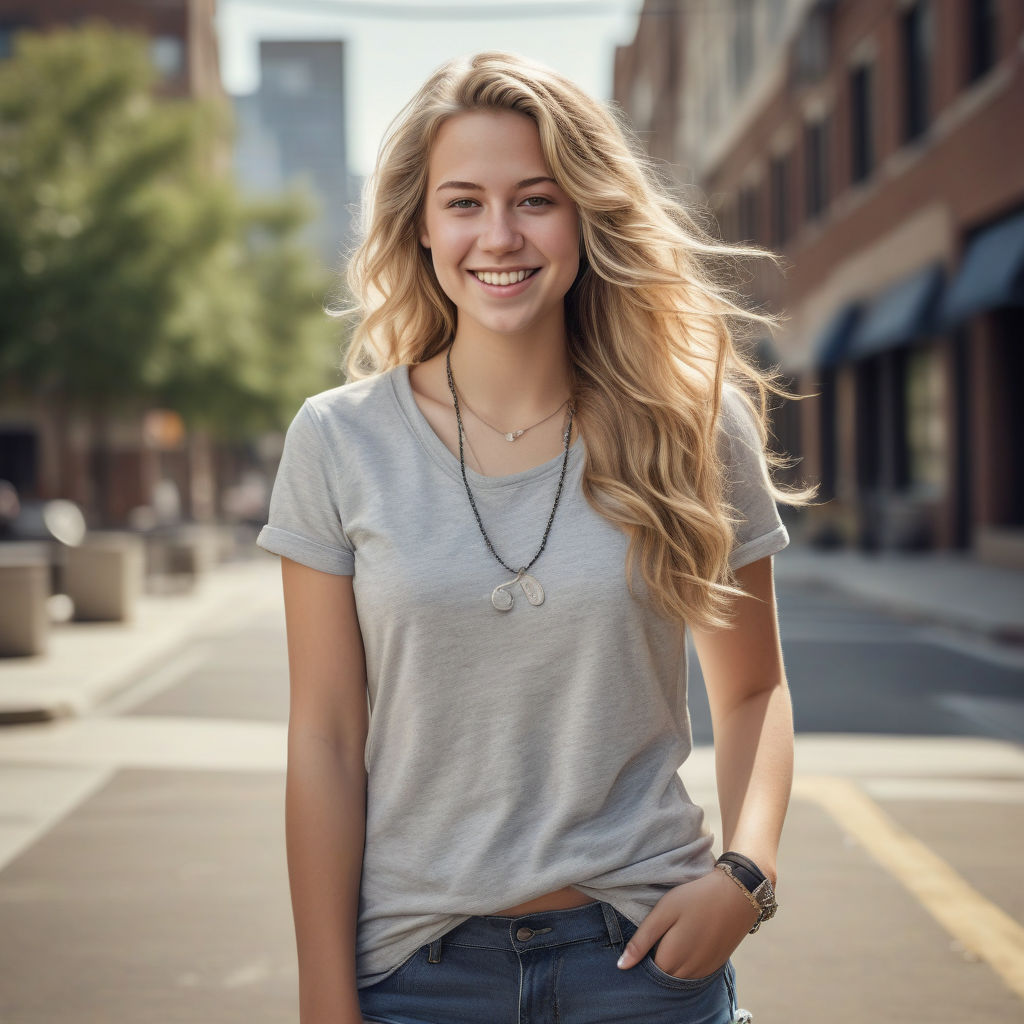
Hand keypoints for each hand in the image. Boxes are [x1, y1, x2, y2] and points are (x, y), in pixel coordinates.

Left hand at [617, 868, 759, 979]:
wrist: (738, 894)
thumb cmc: (696, 897)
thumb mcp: (664, 911)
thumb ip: (642, 940)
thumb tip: (622, 966)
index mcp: (673, 958)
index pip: (647, 971)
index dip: (641, 957)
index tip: (643, 938)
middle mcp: (689, 972)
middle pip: (663, 977)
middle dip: (655, 962)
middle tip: (656, 935)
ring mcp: (704, 971)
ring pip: (678, 977)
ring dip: (670, 964)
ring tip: (670, 937)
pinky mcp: (715, 966)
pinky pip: (693, 974)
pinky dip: (685, 964)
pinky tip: (686, 942)